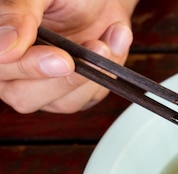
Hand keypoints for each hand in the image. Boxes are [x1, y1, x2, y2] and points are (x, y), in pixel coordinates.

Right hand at [0, 0, 137, 113]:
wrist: (99, 0)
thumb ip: (17, 13)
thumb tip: (5, 47)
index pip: (2, 68)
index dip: (27, 67)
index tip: (61, 58)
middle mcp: (14, 72)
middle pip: (24, 96)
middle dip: (63, 78)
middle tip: (87, 52)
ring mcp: (45, 87)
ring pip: (62, 103)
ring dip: (91, 73)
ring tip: (103, 42)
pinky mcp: (75, 94)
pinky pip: (89, 97)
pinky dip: (106, 73)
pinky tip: (112, 43)